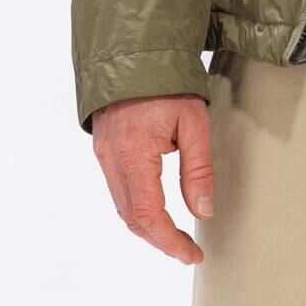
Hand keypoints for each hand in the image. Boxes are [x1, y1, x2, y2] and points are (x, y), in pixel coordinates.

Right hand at [91, 94, 213, 262]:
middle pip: (132, 218)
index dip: (170, 241)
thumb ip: (198, 170)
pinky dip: (137, 208)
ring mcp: (103, 155)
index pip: (149, 215)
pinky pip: (118, 190)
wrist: (133, 51)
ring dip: (148, 227)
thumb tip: (202, 212)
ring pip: (122, 207)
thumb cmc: (167, 84)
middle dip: (160, 240)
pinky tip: (158, 211)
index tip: (192, 254)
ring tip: (176, 236)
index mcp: (134, 154)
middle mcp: (111, 159)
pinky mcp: (103, 149)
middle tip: (188, 250)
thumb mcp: (194, 123)